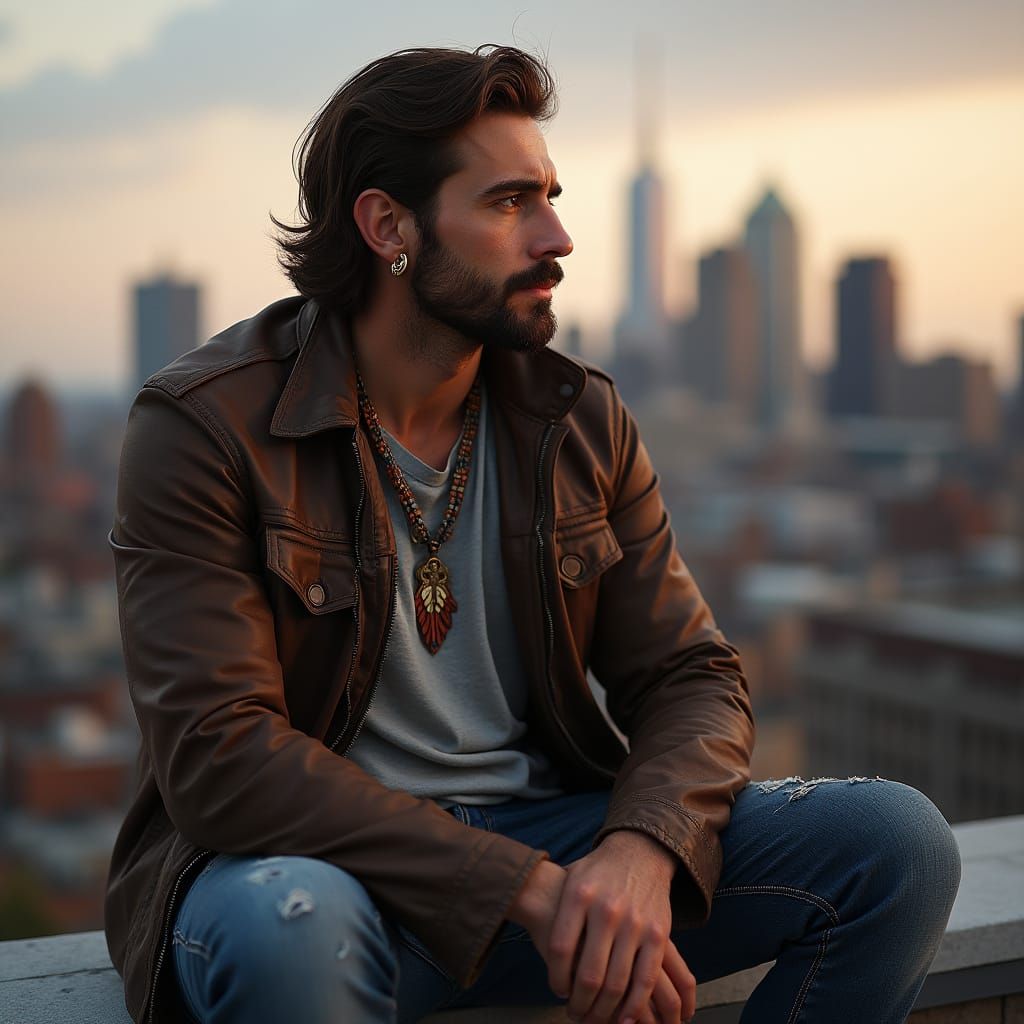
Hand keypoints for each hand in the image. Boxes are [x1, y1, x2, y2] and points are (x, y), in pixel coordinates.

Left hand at [508, 831, 695, 1023]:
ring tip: (593, 1019)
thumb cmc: (597, 873)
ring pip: (617, 982)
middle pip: (588, 973)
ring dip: (603, 1010)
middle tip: (574, 1014)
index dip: (556, 978)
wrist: (639, 851)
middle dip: (579, 1004)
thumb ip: (559, 914)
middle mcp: (607, 909)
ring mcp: (635, 922)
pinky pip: (646, 978)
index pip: (560, 948)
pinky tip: (622, 1019)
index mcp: (579, 894)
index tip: (558, 991)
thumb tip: (544, 959)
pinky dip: (634, 1005)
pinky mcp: (658, 934)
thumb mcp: (571, 879)